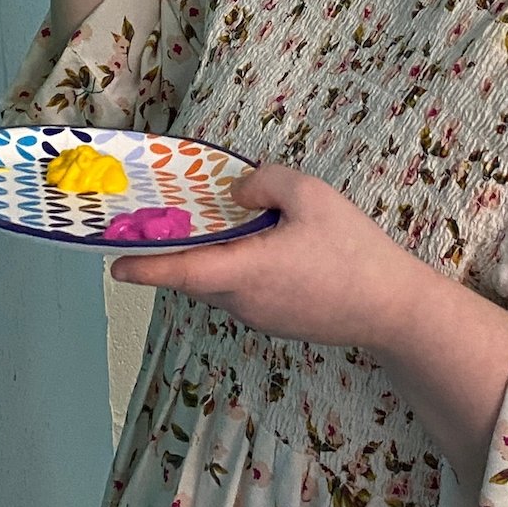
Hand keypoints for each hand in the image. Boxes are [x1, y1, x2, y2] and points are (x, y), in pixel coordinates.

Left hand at [108, 164, 421, 351]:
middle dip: (179, 253)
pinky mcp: (281, 323)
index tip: (113, 265)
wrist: (394, 310)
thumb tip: (238, 193)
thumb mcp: (311, 196)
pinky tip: (264, 246)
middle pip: (197, 276)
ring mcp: (262, 317)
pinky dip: (239, 270)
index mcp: (243, 272)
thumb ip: (265, 183)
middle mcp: (244, 302)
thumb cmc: (353, 252)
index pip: (179, 272)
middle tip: (168, 224)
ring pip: (222, 285)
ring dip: (214, 260)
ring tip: (224, 226)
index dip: (143, 267)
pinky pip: (246, 293)